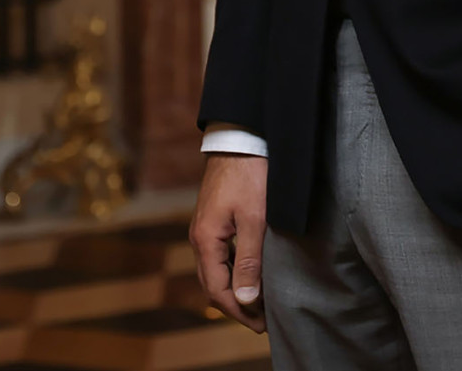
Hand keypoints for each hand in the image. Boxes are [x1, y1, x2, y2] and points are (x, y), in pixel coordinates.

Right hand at [190, 153, 267, 332]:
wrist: (241, 135)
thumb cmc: (250, 174)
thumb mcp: (255, 218)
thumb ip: (249, 260)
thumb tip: (243, 300)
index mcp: (205, 240)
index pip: (217, 290)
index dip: (239, 312)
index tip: (262, 326)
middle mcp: (199, 236)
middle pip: (213, 283)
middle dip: (236, 305)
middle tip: (262, 321)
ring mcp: (204, 226)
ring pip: (216, 269)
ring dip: (235, 288)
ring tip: (260, 301)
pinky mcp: (214, 217)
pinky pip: (220, 254)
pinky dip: (234, 270)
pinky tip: (251, 272)